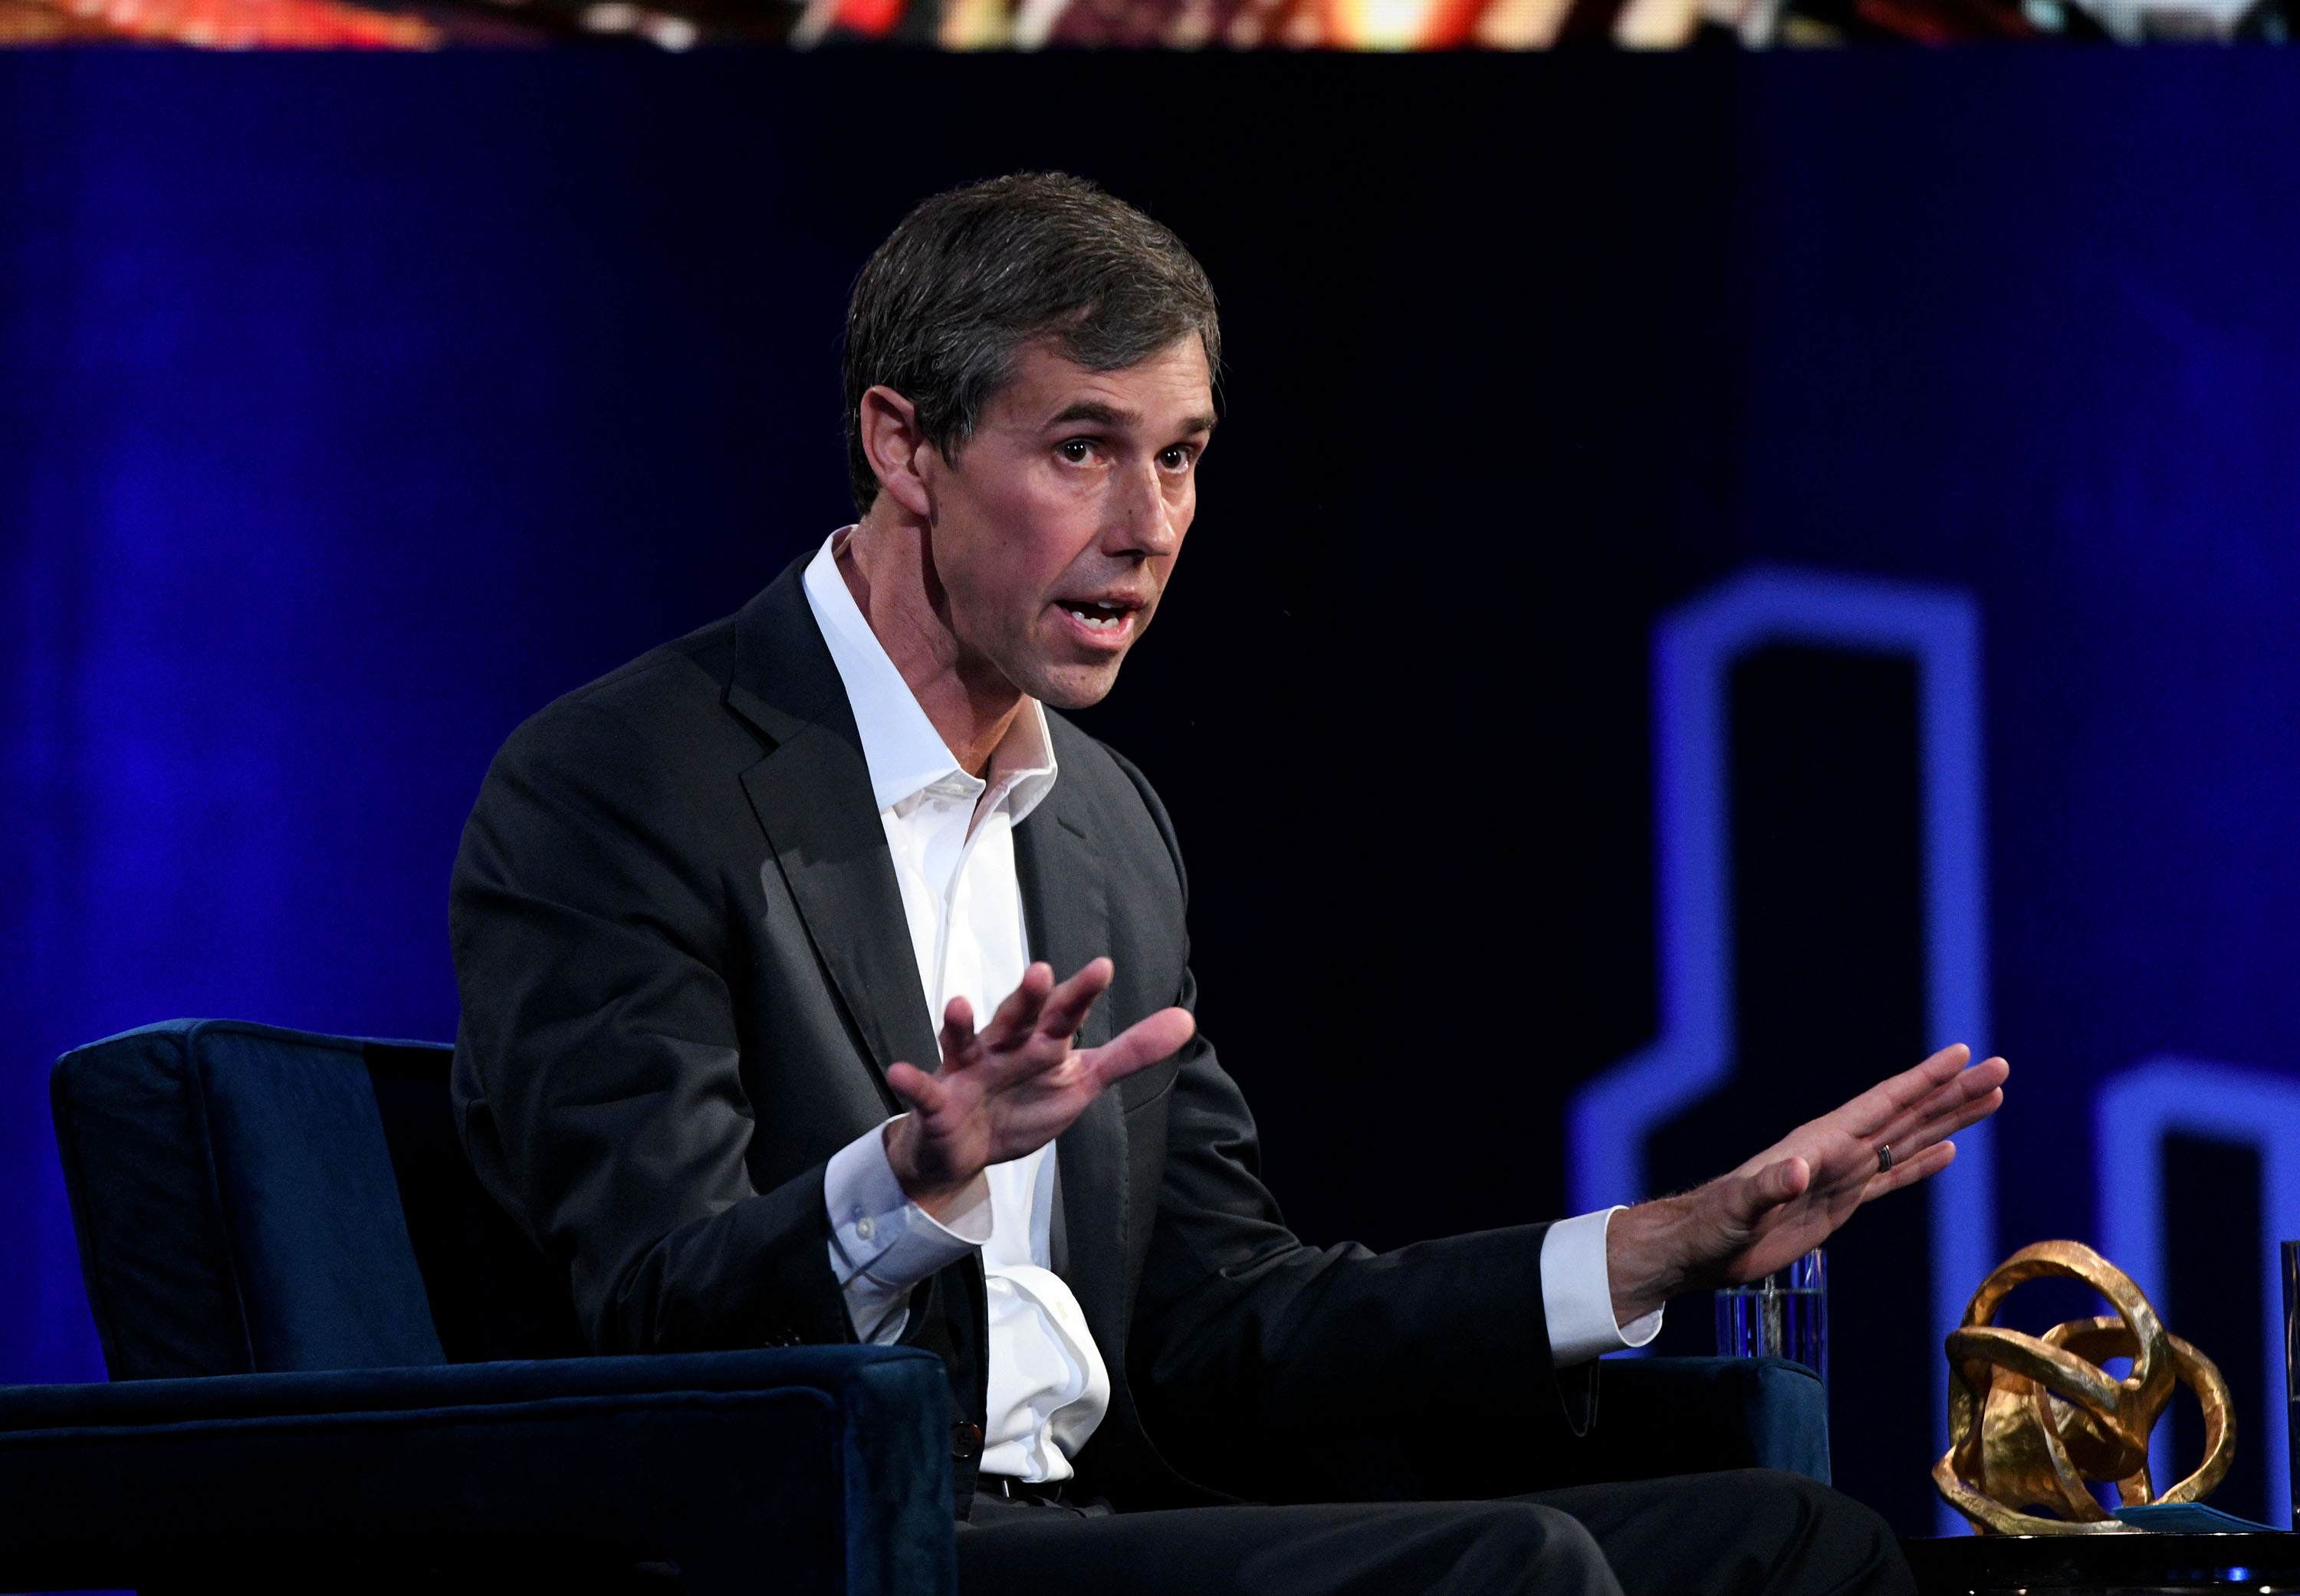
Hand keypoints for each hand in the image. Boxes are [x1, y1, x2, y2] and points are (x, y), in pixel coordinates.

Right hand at [882, 958, 1195, 1218]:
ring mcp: (967, 1071)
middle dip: (1026, 998)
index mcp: (1040, 1042)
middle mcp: (1003, 1047)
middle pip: (1016, 1018)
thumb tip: (1185, 1019)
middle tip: (1041, 973)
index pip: (1064, 1013)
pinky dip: (912, 1082)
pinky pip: (923, 1091)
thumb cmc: (1022, 1104)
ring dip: (960, 1024)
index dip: (1081, 993)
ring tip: (959, 1005)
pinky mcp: (937, 1101)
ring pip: (965, 1042)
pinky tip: (902, 1072)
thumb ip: (1130, 1052)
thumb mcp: (1082, 1081)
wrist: (965, 1151)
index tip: (1103, 968)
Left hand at [1605, 1043, 2008, 1323]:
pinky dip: (1922, 1163)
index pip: (1884, 1103)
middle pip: (1908, 1113)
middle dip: (1954, 1091)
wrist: (1700, 1250)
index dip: (1924, 1079)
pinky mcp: (1839, 1204)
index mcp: (1820, 1142)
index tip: (1963, 1054)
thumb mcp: (1740, 1207)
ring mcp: (1841, 1175)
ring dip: (1949, 1119)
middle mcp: (1837, 1150)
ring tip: (1991, 1098)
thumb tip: (1803, 1169)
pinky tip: (1949, 1149)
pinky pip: (1891, 1178)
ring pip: (1908, 1140)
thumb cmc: (1713, 1225)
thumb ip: (1770, 1187)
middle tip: (2002, 1068)